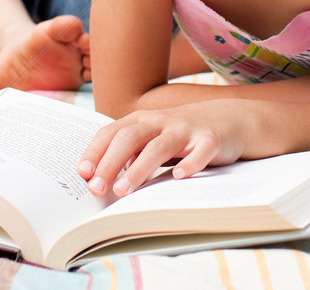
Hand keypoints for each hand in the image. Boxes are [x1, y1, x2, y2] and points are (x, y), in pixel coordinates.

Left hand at [77, 101, 249, 196]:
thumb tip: (97, 178)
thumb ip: (129, 152)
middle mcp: (162, 122)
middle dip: (110, 163)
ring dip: (139, 169)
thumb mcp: (152, 137)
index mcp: (143, 120)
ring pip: (159, 147)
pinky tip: (178, 178)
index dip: (96, 151)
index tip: (82, 173)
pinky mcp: (210, 140)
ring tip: (123, 190)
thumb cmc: (180, 134)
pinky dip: (189, 164)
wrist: (227, 119)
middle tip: (96, 189)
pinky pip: (200, 152)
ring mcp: (186, 130)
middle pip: (130, 138)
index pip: (113, 132)